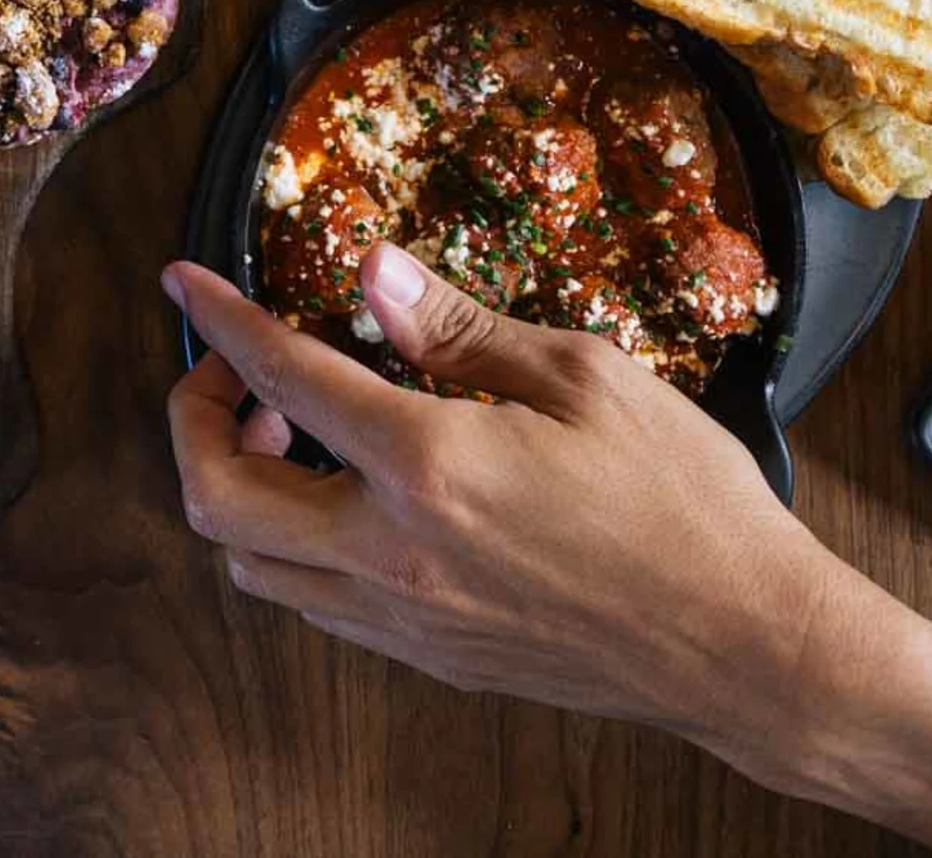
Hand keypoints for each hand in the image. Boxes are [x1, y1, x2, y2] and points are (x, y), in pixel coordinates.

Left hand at [161, 249, 876, 733]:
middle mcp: (394, 554)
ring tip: (294, 431)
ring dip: (239, 490)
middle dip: (196, 420)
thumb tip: (371, 271)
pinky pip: (316, 604)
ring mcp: (407, 620)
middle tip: (234, 372)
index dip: (218, 319)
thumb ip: (457, 327)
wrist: (748, 648)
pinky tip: (348, 496)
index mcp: (428, 466)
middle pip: (218, 497)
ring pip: (253, 567)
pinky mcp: (433, 659)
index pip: (281, 375)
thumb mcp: (584, 377)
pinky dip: (294, 545)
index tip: (184, 283)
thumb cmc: (686, 505)